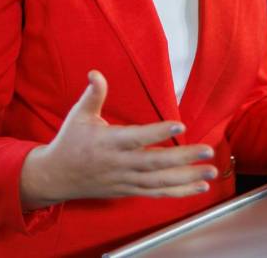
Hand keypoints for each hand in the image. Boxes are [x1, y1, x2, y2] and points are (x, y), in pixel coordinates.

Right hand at [20, 71, 215, 208]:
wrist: (56, 177)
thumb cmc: (70, 142)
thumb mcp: (79, 116)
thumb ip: (93, 95)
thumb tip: (95, 73)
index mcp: (109, 143)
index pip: (137, 138)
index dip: (158, 132)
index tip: (179, 123)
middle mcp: (120, 164)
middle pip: (155, 163)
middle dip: (183, 158)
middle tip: (208, 151)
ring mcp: (126, 180)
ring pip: (160, 182)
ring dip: (187, 178)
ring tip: (210, 170)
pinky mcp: (129, 190)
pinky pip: (157, 193)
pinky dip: (179, 192)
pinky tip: (200, 187)